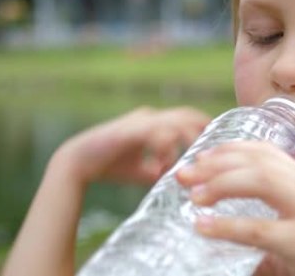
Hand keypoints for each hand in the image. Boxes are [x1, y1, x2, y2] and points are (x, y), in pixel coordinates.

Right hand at [55, 106, 210, 186]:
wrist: (77, 162)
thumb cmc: (109, 165)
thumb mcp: (140, 170)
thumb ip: (158, 170)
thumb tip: (176, 179)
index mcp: (151, 122)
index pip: (185, 117)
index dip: (203, 126)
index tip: (217, 141)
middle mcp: (147, 117)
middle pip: (185, 114)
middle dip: (203, 128)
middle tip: (215, 149)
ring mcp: (138, 121)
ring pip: (174, 122)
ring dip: (187, 139)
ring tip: (195, 158)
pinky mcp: (129, 130)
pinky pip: (155, 134)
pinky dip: (164, 148)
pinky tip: (166, 165)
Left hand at [176, 141, 294, 275]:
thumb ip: (275, 211)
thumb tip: (224, 209)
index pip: (267, 152)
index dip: (229, 149)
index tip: (200, 156)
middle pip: (260, 162)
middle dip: (216, 163)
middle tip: (183, 175)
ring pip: (263, 182)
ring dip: (221, 184)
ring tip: (193, 196)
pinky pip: (262, 230)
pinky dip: (228, 226)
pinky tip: (204, 227)